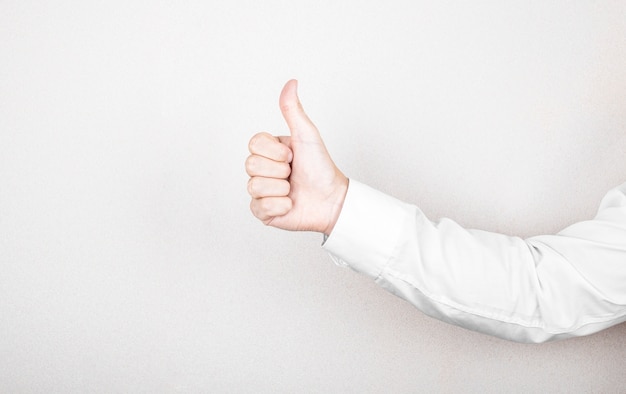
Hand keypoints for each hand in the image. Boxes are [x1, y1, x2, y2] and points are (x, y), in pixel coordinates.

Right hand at [246, 80, 347, 233]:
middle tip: (293, 173)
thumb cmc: (321, 168)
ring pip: (255, 186)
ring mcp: (261, 191)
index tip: (292, 155)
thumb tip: (291, 82)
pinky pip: (260, 207)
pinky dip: (280, 206)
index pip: (253, 145)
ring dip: (281, 189)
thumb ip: (293, 110)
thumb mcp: (307, 136)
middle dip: (279, 170)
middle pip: (251, 165)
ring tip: (293, 189)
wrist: (332, 200)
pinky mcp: (263, 212)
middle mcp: (262, 170)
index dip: (275, 152)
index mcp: (269, 151)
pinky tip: (290, 204)